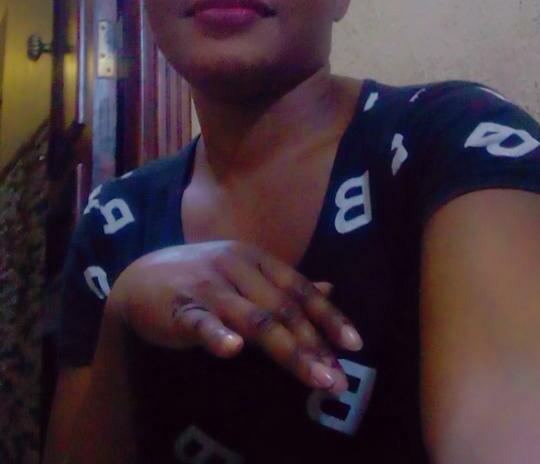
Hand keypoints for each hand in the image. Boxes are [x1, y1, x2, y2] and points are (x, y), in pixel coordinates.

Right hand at [109, 241, 361, 394]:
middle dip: (313, 344)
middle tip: (337, 379)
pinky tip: (232, 350)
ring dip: (287, 349)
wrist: (140, 278)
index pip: (298, 288)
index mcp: (254, 259)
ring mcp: (208, 286)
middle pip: (281, 308)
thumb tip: (329, 289)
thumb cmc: (200, 278)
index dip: (327, 316)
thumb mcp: (245, 274)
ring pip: (253, 319)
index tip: (354, 345)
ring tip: (314, 377)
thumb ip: (284, 285)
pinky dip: (217, 335)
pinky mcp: (180, 307)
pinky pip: (201, 322)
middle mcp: (235, 268)